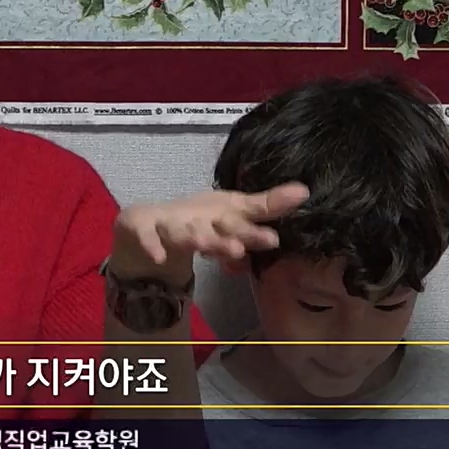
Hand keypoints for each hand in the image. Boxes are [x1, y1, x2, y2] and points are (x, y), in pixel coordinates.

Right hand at [111, 183, 309, 282]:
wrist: (147, 221)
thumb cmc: (198, 218)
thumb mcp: (233, 214)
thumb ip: (266, 207)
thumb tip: (305, 191)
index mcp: (222, 214)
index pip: (243, 221)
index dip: (257, 228)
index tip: (274, 239)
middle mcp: (198, 217)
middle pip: (216, 228)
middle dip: (228, 237)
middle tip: (241, 247)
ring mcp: (169, 223)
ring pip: (184, 234)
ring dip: (195, 239)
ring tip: (204, 246)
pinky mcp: (143, 227)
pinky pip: (146, 237)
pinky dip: (151, 245)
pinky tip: (158, 257)